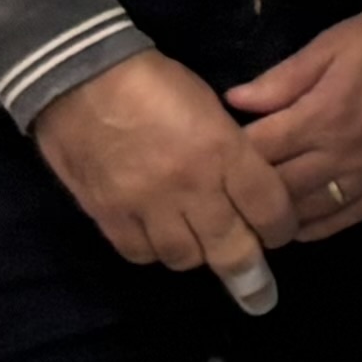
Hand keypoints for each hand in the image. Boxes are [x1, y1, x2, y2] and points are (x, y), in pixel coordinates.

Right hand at [35, 50, 301, 306]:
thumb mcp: (210, 107)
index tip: (280, 236)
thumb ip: (231, 153)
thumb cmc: (154, 83)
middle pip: (232, 249)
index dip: (281, 229)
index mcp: (223, 150)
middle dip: (250, 271)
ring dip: (198, 255)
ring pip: (186, 258)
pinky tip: (160, 239)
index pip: (269, 208)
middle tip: (257, 286)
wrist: (79, 75)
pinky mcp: (108, 214)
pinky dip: (154, 251)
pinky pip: (141, 254)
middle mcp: (190, 185)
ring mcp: (147, 204)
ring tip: (201, 245)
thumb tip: (247, 192)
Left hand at [225, 0, 361, 240]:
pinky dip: (313, 228)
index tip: (210, 152)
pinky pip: (343, 220)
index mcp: (321, 115)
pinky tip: (295, 226)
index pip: (257, 149)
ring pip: (305, 211)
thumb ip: (284, 77)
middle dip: (244, 192)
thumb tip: (234, 101)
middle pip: (275, 187)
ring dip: (274, 215)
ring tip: (251, 213)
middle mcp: (339, 155)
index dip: (227, 155)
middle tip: (221, 192)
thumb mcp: (335, 42)